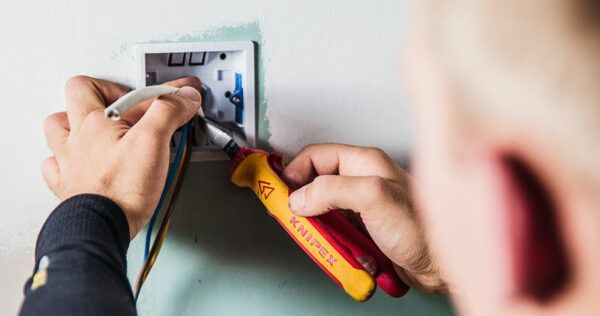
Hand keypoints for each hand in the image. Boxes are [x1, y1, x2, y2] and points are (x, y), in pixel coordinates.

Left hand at [42, 76, 200, 238]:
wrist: (102, 227)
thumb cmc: (121, 188)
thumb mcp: (154, 141)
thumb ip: (168, 112)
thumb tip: (183, 96)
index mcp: (96, 120)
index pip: (134, 92)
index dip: (162, 92)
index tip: (180, 98)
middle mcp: (77, 137)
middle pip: (79, 95)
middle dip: (104, 93)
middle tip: (127, 101)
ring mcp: (69, 161)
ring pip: (58, 128)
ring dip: (76, 122)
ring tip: (97, 124)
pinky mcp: (68, 186)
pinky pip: (55, 166)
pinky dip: (66, 160)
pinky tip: (81, 162)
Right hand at [284, 144, 445, 292]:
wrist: (443, 266)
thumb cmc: (424, 227)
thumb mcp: (373, 198)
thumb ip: (331, 191)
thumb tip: (300, 197)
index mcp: (364, 163)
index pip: (316, 156)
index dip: (294, 171)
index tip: (279, 191)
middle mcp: (362, 182)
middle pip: (315, 186)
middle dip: (304, 206)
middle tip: (296, 222)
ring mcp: (362, 208)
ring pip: (323, 214)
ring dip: (323, 231)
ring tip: (329, 242)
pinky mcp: (364, 231)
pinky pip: (337, 235)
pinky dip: (336, 247)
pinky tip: (349, 253)